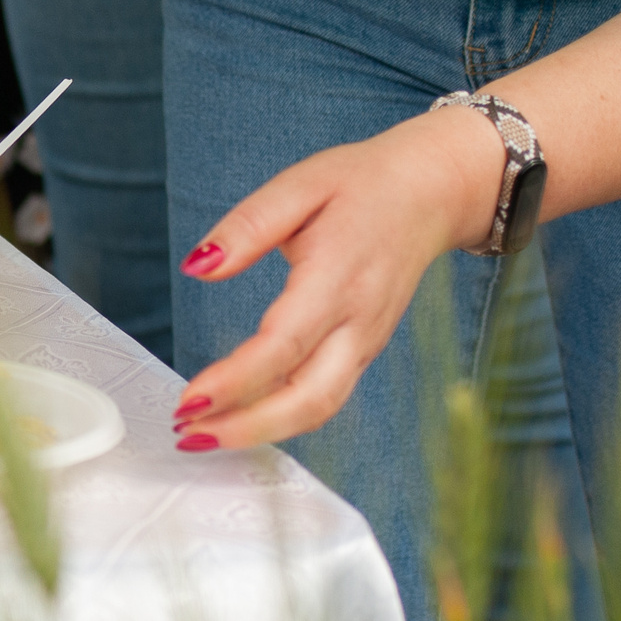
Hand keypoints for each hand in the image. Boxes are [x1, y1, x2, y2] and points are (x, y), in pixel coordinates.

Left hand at [170, 110, 499, 447]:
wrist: (434, 192)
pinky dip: (281, 419)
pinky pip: (324, 398)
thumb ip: (247, 226)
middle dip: (246, 427)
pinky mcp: (363, 350)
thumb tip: (198, 266)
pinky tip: (237, 421)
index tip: (189, 400)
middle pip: (308, 398)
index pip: (283, 345)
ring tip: (202, 435)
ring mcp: (366, 341)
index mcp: (338, 277)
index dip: (236, 381)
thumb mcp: (299, 185)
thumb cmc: (363, 185)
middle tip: (187, 434)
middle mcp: (358, 321)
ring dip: (260, 432)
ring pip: (319, 407)